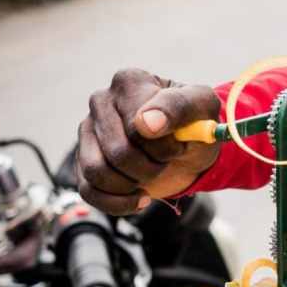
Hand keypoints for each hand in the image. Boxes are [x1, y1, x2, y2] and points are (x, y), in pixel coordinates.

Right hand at [76, 69, 219, 214]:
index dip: (163, 147)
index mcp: (129, 82)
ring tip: (152, 176)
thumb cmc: (195, 124)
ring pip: (97, 172)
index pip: (136, 126)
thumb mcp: (203, 108)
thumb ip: (179, 107)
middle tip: (167, 161)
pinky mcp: (83, 160)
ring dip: (133, 185)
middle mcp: (101, 101)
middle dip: (151, 168)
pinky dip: (119, 204)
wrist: (190, 147)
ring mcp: (87, 130)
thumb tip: (146, 124)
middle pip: (117, 152)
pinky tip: (141, 200)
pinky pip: (89, 191)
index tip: (179, 147)